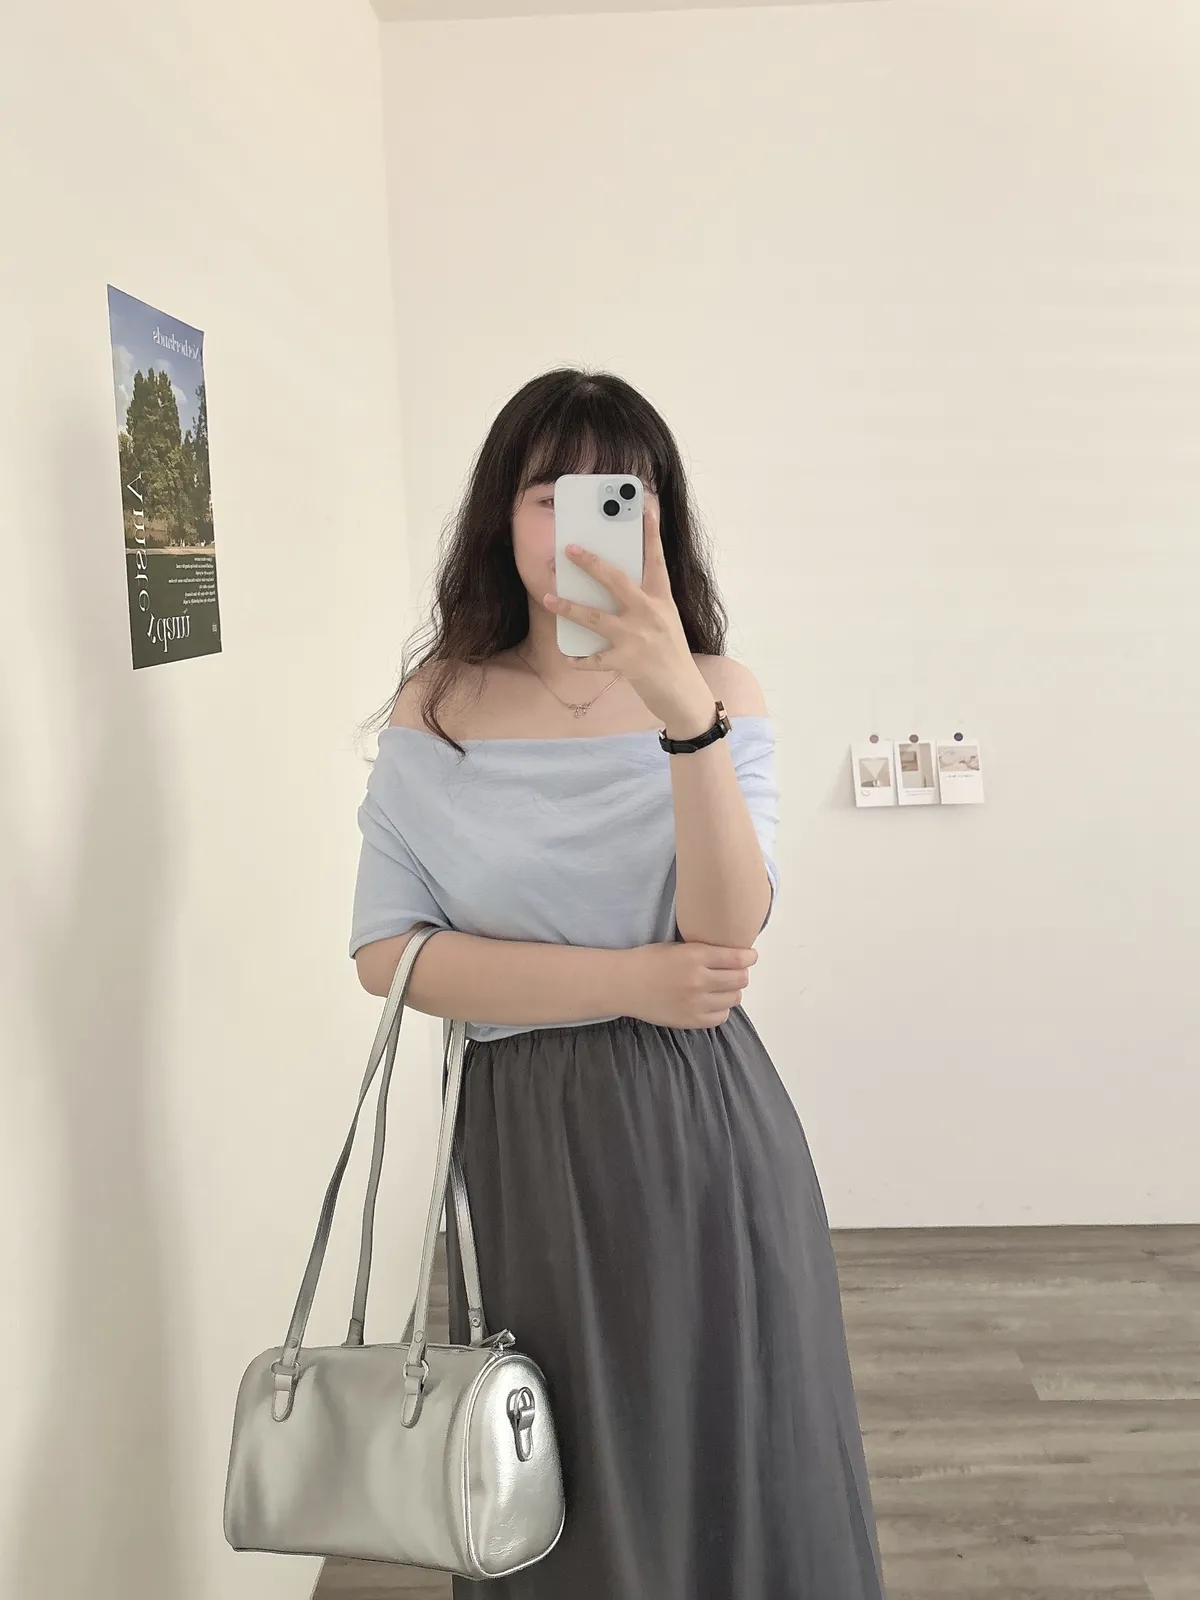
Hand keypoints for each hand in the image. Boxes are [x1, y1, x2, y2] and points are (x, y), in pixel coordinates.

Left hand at [543, 499, 713, 732]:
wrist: (684, 694)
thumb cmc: (671, 655)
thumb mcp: (666, 622)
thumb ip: (645, 603)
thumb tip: (612, 587)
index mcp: (662, 600)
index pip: (656, 561)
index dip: (651, 534)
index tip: (644, 507)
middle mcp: (650, 614)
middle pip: (616, 580)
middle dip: (590, 563)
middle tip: (569, 549)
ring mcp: (637, 637)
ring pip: (594, 617)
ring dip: (568, 607)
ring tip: (548, 598)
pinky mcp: (627, 662)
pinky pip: (594, 659)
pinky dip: (580, 660)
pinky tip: (568, 658)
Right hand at [621, 942, 758, 1029]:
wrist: (624, 984)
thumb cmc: (648, 960)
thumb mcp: (678, 946)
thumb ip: (704, 951)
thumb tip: (733, 955)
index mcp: (696, 955)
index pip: (738, 958)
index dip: (749, 957)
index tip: (750, 956)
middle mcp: (699, 979)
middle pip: (740, 979)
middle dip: (741, 974)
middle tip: (734, 972)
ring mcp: (696, 1002)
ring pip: (734, 998)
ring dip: (732, 991)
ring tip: (722, 987)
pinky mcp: (691, 1020)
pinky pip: (721, 1016)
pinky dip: (721, 1008)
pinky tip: (712, 1002)